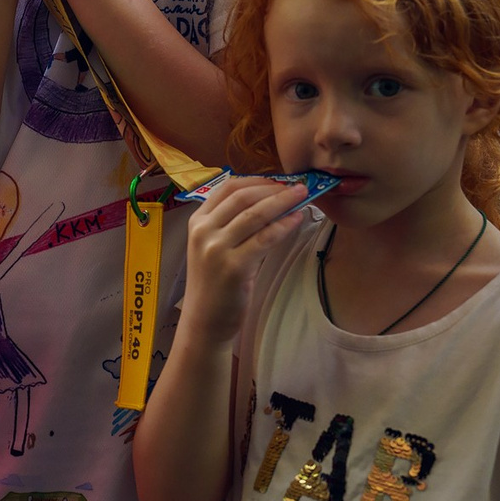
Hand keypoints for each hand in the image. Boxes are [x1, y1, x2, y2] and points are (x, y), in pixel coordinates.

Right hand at [181, 178, 309, 346]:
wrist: (204, 321)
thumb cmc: (214, 284)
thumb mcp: (213, 247)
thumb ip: (232, 225)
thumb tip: (271, 202)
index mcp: (197, 222)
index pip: (227, 188)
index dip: (256, 180)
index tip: (277, 180)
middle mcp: (203, 231)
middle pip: (242, 197)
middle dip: (273, 188)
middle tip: (297, 186)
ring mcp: (216, 249)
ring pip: (255, 214)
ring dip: (282, 201)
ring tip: (302, 196)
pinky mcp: (233, 267)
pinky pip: (264, 238)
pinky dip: (283, 225)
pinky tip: (296, 219)